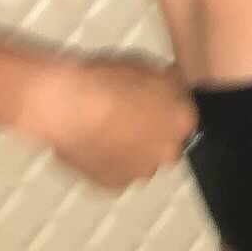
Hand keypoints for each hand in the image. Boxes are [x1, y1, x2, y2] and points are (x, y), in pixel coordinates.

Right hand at [20, 52, 196, 190]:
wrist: (69, 106)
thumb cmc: (103, 83)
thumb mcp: (146, 66)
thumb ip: (167, 81)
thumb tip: (172, 80)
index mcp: (182, 119)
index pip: (182, 116)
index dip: (163, 107)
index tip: (151, 102)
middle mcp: (166, 150)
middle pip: (163, 143)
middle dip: (149, 133)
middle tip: (125, 117)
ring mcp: (140, 170)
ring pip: (139, 161)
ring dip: (128, 149)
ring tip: (104, 129)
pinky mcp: (112, 184)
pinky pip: (113, 172)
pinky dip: (105, 161)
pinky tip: (92, 142)